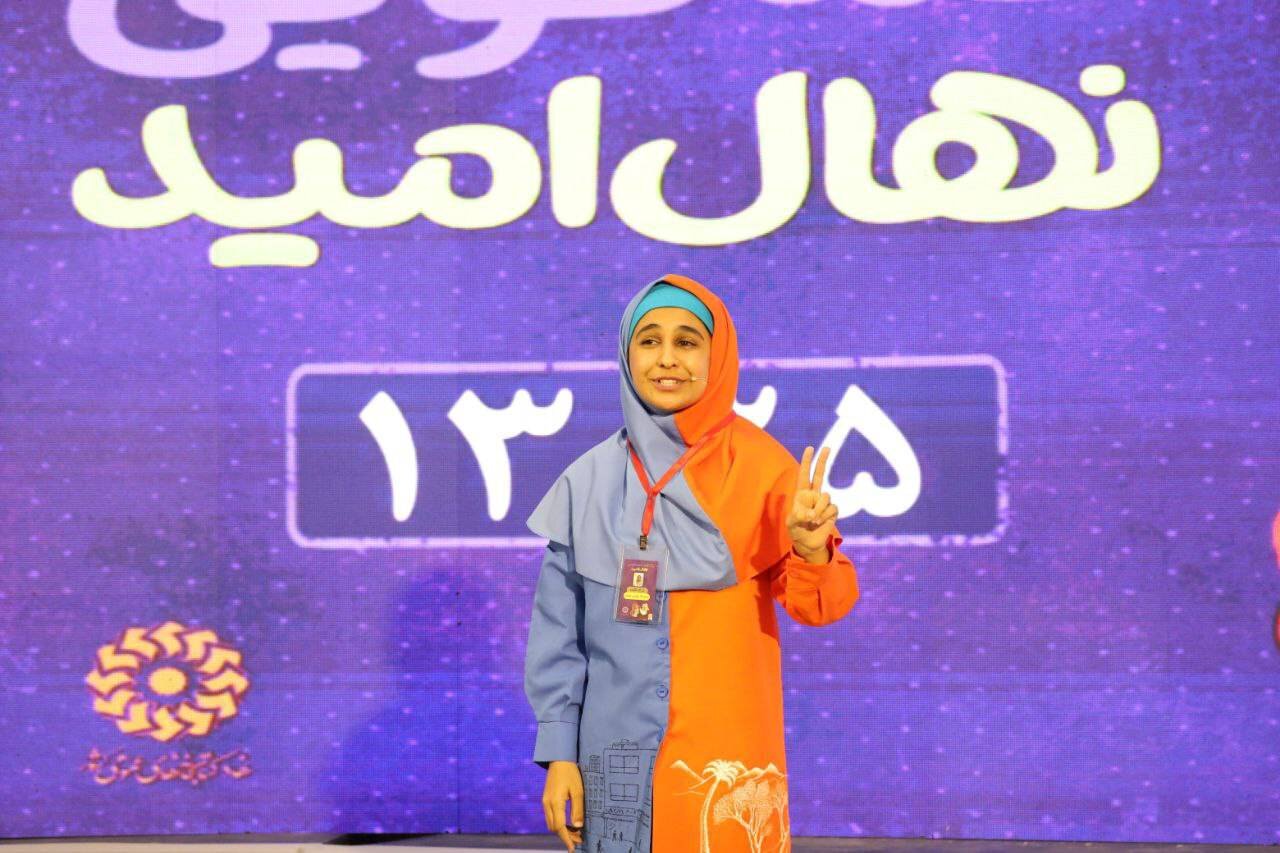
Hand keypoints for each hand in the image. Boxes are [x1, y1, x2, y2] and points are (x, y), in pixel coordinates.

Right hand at [542, 760, 583, 851]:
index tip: (573, 848)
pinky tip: (568, 824)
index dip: (566, 838)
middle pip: (554, 828)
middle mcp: (547, 804)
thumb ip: (578, 810)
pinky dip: (558, 823)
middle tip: (579, 839)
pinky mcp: (546, 800)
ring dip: (562, 831)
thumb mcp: (578, 791)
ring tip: (575, 833)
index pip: (559, 827)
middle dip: (565, 836)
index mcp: (555, 802)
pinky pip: (550, 817)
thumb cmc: (570, 773)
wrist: (559, 759)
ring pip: (551, 823)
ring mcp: (545, 802)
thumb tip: (578, 827)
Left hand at [787, 446, 837, 562]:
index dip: (806, 462)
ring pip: (825, 497)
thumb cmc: (797, 531)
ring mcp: (824, 502)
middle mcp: (814, 495)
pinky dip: (825, 516)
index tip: (810, 448)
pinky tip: (820, 523)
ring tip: (812, 520)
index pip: (804, 474)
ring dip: (819, 510)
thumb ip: (798, 517)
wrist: (809, 544)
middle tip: (826, 447)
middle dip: (822, 460)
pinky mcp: (833, 511)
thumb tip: (811, 513)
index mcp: (801, 494)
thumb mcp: (792, 525)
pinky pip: (832, 508)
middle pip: (819, 474)